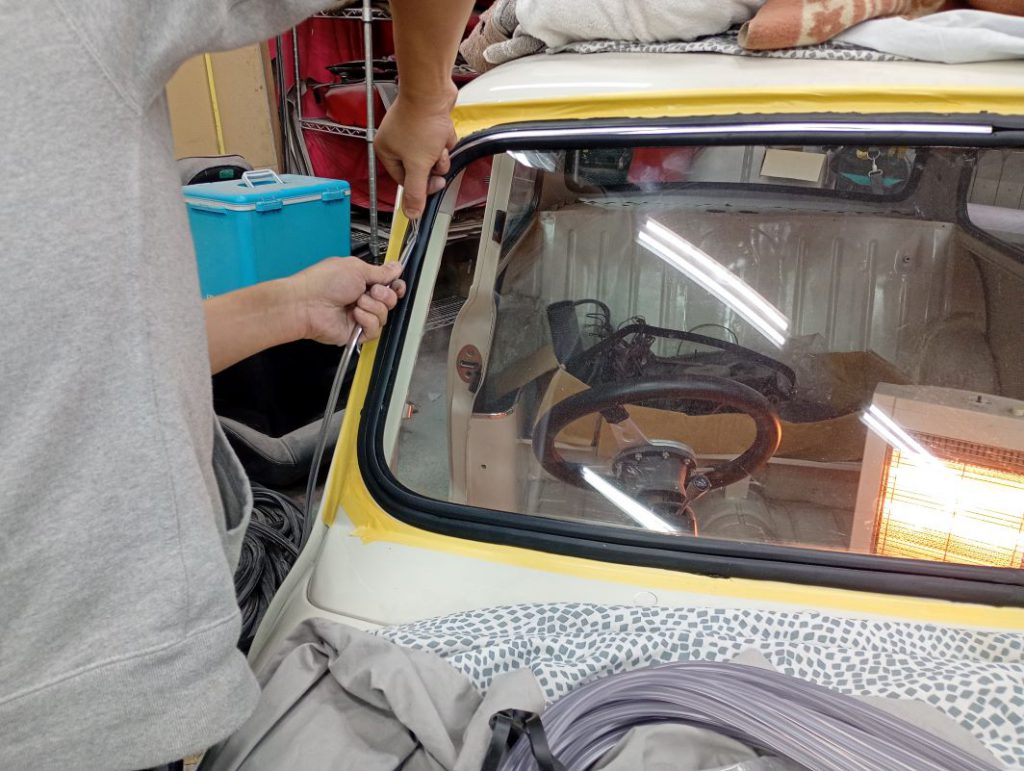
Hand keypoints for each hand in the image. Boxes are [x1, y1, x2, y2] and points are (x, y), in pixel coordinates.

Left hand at [288, 257, 405, 344]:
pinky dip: (367, 320)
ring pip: (384, 315)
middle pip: (390, 301)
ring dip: (373, 306)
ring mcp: (360, 316)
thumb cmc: (323, 282)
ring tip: (357, 302)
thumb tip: (396, 267)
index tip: (396, 284)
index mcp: (361, 281)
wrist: (306, 304)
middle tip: (372, 291)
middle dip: (385, 295)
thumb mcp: (356, 268)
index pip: (388, 286)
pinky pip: (375, 330)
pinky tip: (355, 314)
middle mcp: (362, 299)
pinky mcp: (356, 333)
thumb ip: (380, 271)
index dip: (395, 286)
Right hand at [375, 85, 458, 219]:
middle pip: (420, 168)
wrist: (432, 91)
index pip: (405, 180)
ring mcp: (411, 130)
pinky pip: (438, 140)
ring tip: (438, 139)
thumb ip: (415, 192)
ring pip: (432, 155)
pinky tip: (443, 129)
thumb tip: (411, 214)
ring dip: (440, 151)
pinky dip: (444, 137)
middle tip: (436, 158)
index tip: (436, 182)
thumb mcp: (418, 165)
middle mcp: (396, 141)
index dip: (422, 184)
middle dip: (433, 164)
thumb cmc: (420, 122)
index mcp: (386, 152)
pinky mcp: (426, 121)